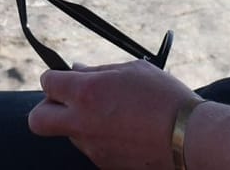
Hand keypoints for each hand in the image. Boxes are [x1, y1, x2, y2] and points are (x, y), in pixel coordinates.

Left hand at [28, 59, 198, 169]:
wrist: (191, 138)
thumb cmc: (164, 97)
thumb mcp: (132, 70)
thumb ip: (98, 70)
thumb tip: (76, 69)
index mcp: (86, 93)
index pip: (47, 83)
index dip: (55, 77)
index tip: (68, 78)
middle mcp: (82, 123)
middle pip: (38, 120)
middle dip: (46, 108)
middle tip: (68, 102)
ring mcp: (92, 148)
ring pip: (69, 134)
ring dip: (79, 123)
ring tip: (112, 114)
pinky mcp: (105, 165)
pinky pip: (92, 149)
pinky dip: (100, 139)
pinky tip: (124, 130)